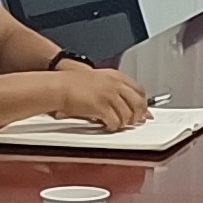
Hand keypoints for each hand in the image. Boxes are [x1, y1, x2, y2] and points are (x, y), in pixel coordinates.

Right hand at [38, 63, 154, 132]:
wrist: (59, 86)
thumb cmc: (73, 83)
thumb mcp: (98, 79)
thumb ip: (114, 89)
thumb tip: (125, 104)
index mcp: (115, 76)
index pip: (139, 90)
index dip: (143, 103)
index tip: (143, 110)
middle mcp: (115, 84)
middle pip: (138, 103)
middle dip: (138, 115)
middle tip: (134, 122)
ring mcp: (109, 95)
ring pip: (127, 114)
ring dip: (124, 122)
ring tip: (118, 124)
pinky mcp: (102, 107)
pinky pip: (115, 121)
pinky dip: (114, 126)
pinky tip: (108, 126)